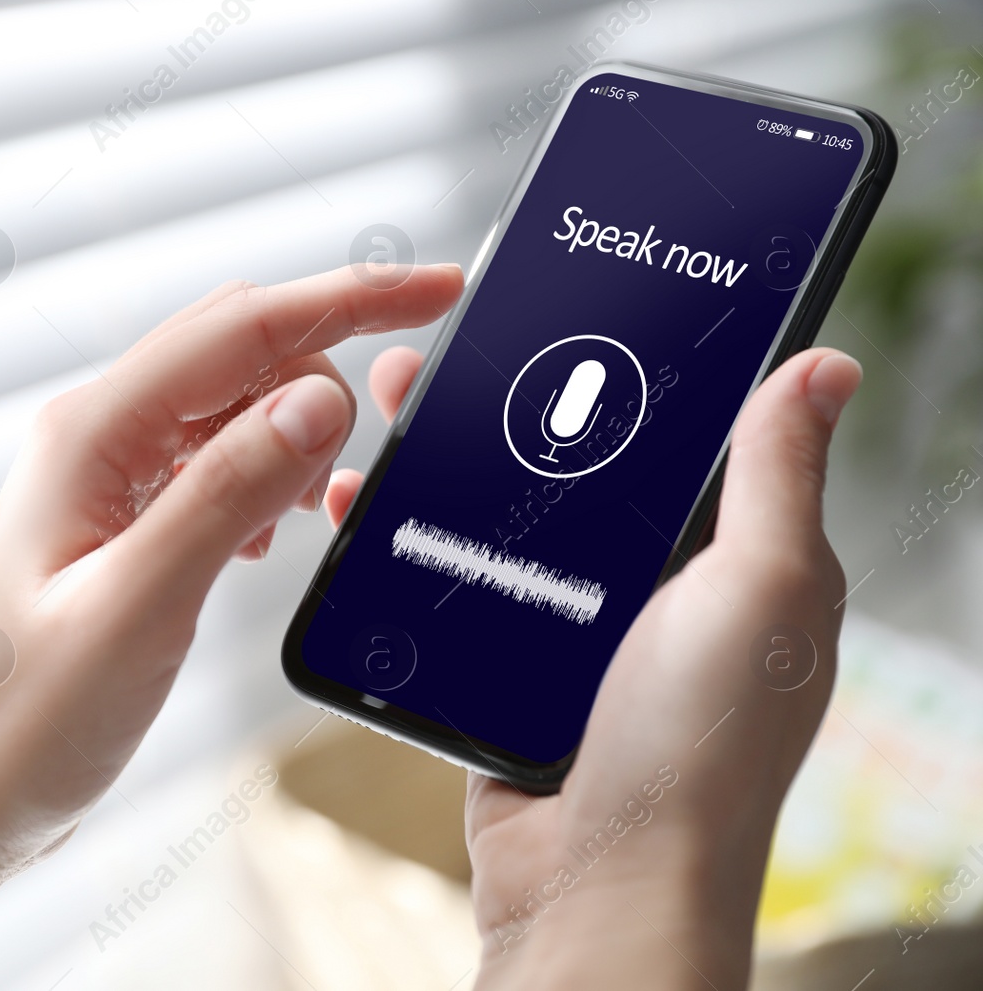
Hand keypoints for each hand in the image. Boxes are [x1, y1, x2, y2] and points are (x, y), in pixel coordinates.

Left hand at [0, 263, 463, 924]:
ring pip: (232, 402)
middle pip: (240, 347)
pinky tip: (265, 539)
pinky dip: (265, 476)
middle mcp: (96, 434)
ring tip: (308, 513)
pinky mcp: (122, 518)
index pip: (241, 327)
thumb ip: (227, 495)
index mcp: (90, 434)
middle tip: (385, 436)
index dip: (350, 298)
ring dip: (294, 432)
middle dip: (328, 363)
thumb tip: (319, 399)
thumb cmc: (26, 718)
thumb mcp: (139, 607)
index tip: (440, 289)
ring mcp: (107, 474)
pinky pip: (214, 459)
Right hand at [327, 345, 861, 989]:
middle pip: (571, 465)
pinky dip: (408, 544)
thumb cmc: (697, 747)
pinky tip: (363, 504)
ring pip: (502, 520)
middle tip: (447, 349)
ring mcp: (573, 632)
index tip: (567, 303)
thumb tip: (824, 363)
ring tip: (389, 406)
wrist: (595, 884)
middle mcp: (654, 591)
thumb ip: (776, 477)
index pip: (679, 434)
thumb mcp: (759, 590)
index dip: (628, 366)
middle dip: (505, 400)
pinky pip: (453, 587)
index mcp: (728, 559)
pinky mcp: (505, 670)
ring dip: (443, 462)